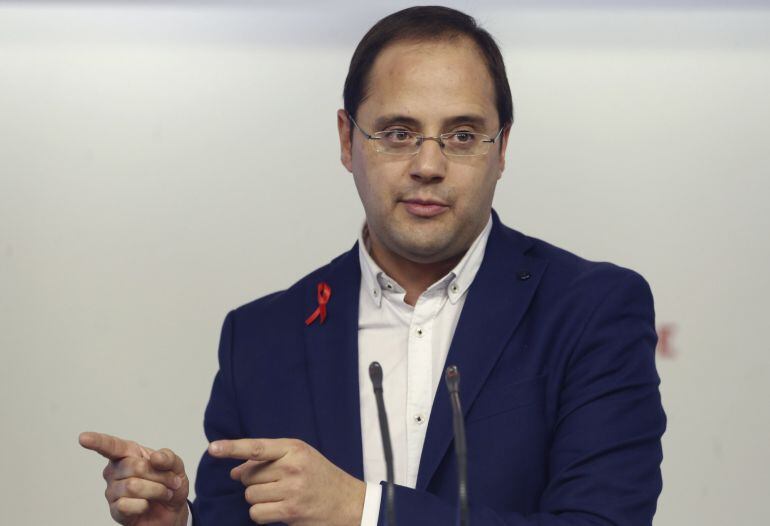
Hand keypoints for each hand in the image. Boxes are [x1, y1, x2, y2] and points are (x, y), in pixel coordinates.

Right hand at [79, 431, 189, 525]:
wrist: (173, 511)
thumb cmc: (169, 484)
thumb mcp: (176, 467)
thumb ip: (168, 458)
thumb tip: (155, 458)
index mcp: (128, 454)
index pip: (111, 446)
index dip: (97, 441)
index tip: (83, 438)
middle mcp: (115, 470)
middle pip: (136, 467)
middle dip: (160, 476)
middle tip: (171, 482)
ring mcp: (113, 491)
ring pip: (133, 486)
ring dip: (157, 491)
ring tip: (164, 493)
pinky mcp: (115, 510)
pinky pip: (127, 505)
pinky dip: (144, 505)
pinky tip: (147, 505)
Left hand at [209, 438, 365, 525]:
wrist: (349, 503)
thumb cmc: (320, 478)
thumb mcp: (300, 458)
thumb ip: (268, 460)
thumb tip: (234, 471)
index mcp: (294, 448)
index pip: (257, 447)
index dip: (232, 447)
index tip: (213, 448)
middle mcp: (292, 466)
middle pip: (248, 475)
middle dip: (255, 482)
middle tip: (277, 484)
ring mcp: (292, 489)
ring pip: (250, 495)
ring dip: (259, 499)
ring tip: (281, 497)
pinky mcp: (290, 512)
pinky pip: (257, 513)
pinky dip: (262, 514)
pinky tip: (279, 510)